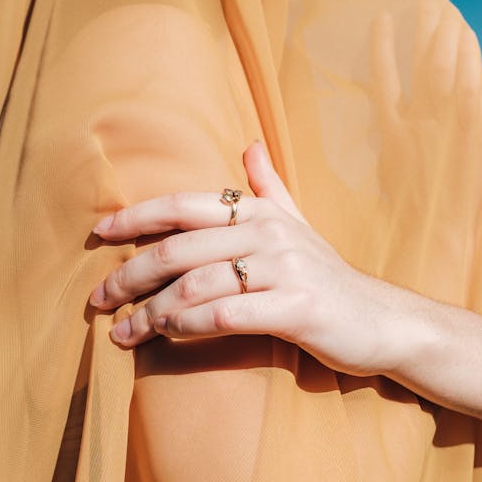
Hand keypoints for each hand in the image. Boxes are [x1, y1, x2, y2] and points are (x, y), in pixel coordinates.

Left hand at [88, 140, 399, 375]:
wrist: (382, 321)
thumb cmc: (329, 277)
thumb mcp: (299, 225)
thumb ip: (269, 188)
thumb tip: (250, 145)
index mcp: (261, 212)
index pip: (185, 205)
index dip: (137, 216)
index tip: (100, 233)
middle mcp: (270, 233)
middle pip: (180, 248)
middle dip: (131, 274)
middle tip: (99, 299)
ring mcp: (285, 269)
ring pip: (197, 285)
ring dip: (151, 311)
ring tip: (122, 333)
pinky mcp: (296, 308)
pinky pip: (227, 314)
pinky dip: (189, 325)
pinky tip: (167, 336)